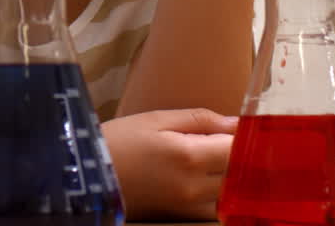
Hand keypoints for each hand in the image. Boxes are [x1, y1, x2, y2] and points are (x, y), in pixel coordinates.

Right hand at [102, 108, 236, 219]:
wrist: (87, 178)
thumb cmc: (117, 142)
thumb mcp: (155, 119)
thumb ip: (199, 119)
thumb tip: (236, 123)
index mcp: (189, 155)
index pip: (239, 148)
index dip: (247, 137)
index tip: (246, 127)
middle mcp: (195, 186)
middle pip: (241, 173)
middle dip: (242, 156)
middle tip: (231, 141)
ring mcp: (190, 206)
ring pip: (233, 194)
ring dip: (233, 177)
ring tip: (218, 160)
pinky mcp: (182, 217)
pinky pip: (215, 207)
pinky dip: (219, 194)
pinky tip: (207, 179)